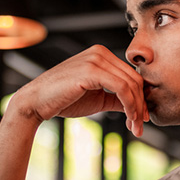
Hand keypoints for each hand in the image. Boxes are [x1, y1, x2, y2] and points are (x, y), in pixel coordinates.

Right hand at [9, 45, 147, 136]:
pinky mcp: (91, 70)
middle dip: (141, 104)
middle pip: (134, 78)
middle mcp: (100, 52)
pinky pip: (121, 87)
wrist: (36, 103)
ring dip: (137, 108)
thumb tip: (138, 107)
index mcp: (101, 55)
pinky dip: (130, 105)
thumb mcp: (98, 98)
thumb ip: (117, 99)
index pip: (132, 75)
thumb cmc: (64, 100)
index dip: (141, 97)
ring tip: (135, 127)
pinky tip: (129, 119)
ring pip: (131, 84)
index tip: (142, 117)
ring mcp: (95, 59)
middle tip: (141, 125)